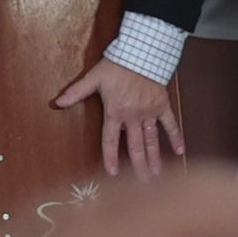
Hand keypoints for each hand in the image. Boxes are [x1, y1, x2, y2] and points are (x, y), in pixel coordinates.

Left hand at [53, 57, 183, 179]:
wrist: (142, 53)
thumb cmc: (117, 65)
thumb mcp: (94, 78)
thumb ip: (76, 92)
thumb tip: (57, 102)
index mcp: (115, 112)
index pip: (111, 140)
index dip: (111, 157)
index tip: (112, 173)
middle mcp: (133, 117)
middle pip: (135, 146)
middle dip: (138, 166)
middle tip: (142, 184)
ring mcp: (149, 113)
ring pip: (152, 140)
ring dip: (154, 158)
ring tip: (157, 175)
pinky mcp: (162, 105)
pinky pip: (170, 124)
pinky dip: (175, 137)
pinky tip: (180, 151)